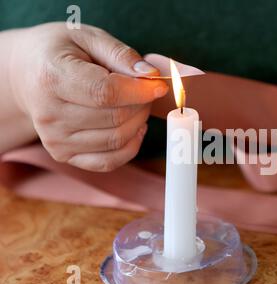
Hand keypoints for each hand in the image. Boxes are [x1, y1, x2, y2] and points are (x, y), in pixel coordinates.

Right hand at [8, 22, 168, 171]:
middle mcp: (49, 114)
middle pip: (116, 118)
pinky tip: (134, 128)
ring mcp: (55, 139)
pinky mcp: (63, 154)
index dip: (140, 92)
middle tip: (145, 90)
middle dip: (142, 104)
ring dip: (139, 123)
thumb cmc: (61, 53)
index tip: (158, 85)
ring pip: (117, 140)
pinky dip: (130, 147)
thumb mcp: (89, 37)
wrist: (27, 74)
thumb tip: (152, 76)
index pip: (106, 93)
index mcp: (53, 78)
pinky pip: (109, 162)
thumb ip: (121, 55)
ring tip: (136, 104)